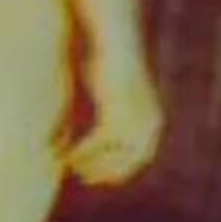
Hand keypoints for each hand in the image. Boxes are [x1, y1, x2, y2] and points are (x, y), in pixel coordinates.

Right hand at [65, 60, 163, 185]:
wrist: (117, 44)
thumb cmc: (114, 64)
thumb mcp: (118, 91)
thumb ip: (115, 110)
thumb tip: (106, 124)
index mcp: (154, 122)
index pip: (141, 157)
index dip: (121, 169)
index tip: (103, 176)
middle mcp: (149, 126)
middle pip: (128, 162)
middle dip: (104, 172)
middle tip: (83, 177)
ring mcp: (134, 122)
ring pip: (110, 155)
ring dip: (90, 163)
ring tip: (71, 166)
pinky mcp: (114, 114)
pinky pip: (96, 143)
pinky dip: (81, 151)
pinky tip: (66, 154)